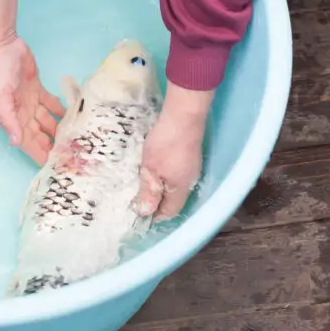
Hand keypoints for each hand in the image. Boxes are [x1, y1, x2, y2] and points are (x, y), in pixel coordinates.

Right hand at [0, 36, 64, 164]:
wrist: (1, 46)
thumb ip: (9, 121)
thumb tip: (16, 143)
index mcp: (11, 118)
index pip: (27, 142)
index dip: (40, 154)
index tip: (56, 165)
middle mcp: (21, 113)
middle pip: (39, 134)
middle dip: (52, 145)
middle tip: (72, 154)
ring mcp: (30, 100)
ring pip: (46, 120)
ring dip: (58, 129)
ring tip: (76, 137)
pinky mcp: (37, 87)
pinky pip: (50, 103)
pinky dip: (59, 110)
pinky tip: (72, 115)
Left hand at [135, 84, 212, 220]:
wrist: (183, 115)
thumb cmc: (166, 145)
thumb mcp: (151, 170)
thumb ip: (149, 192)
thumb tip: (145, 214)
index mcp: (181, 190)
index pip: (169, 212)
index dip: (154, 215)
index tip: (138, 212)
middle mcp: (190, 181)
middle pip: (173, 200)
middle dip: (156, 201)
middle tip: (137, 196)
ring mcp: (191, 167)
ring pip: (174, 184)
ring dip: (160, 185)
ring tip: (143, 180)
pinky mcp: (189, 154)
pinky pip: (176, 171)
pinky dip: (164, 173)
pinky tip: (155, 165)